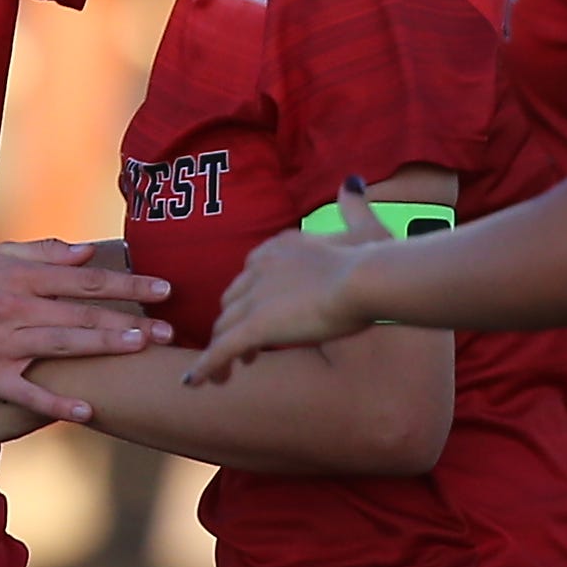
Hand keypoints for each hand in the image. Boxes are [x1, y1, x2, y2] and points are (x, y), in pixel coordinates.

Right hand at [0, 240, 172, 422]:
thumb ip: (44, 254)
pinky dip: (55, 401)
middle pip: (81, 312)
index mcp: (22, 276)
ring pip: (60, 344)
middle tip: (167, 330)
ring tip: (139, 350)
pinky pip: (26, 391)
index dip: (128, 284)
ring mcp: (0, 342)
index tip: (165, 290)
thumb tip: (89, 252)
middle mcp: (15, 305)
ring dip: (102, 347)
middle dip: (128, 320)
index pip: (85, 280)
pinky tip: (86, 411)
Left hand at [184, 178, 382, 386]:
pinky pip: (221, 349)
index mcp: (280, 247)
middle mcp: (259, 268)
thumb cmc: (371, 259)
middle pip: (232, 301)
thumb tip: (351, 184)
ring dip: (220, 351)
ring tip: (223, 376)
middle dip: (233, 325)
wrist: (364, 278)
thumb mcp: (364, 228)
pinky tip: (196, 383)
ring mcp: (254, 297)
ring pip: (224, 327)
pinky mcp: (255, 325)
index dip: (252, 298)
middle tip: (244, 351)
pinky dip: (205, 366)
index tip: (260, 315)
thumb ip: (353, 207)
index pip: (252, 274)